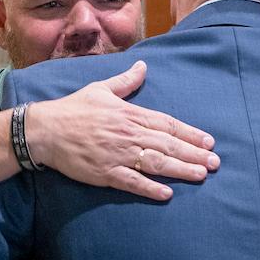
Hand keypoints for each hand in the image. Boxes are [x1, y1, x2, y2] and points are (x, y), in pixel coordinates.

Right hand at [24, 61, 217, 201]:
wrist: (44, 130)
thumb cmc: (73, 108)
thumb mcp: (101, 89)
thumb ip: (126, 81)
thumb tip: (143, 65)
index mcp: (130, 114)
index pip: (168, 124)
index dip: (190, 134)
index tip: (209, 142)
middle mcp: (128, 134)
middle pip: (167, 145)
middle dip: (194, 154)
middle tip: (215, 163)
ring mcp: (117, 154)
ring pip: (155, 163)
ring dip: (180, 169)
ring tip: (201, 175)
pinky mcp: (104, 173)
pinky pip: (131, 182)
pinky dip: (150, 188)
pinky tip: (167, 193)